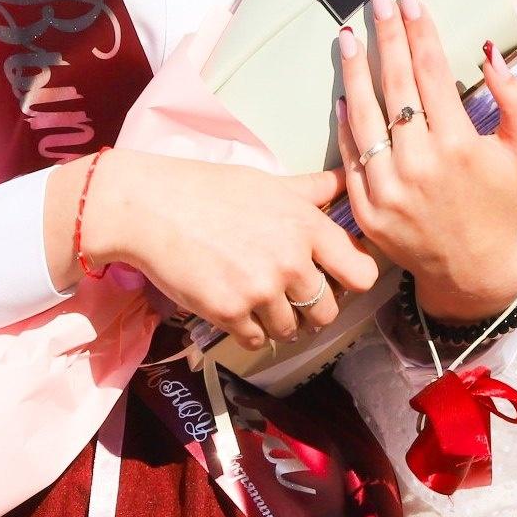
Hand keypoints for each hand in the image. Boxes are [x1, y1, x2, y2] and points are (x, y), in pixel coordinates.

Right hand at [49, 148, 376, 351]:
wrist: (155, 208)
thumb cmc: (214, 189)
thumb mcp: (272, 183)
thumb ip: (314, 188)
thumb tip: (349, 177)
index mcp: (307, 226)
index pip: (361, 273)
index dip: (354, 278)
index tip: (341, 276)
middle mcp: (290, 262)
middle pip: (328, 311)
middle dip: (315, 307)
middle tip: (297, 295)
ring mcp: (259, 291)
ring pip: (292, 329)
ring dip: (282, 320)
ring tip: (264, 299)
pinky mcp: (228, 313)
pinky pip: (256, 339)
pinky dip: (251, 330)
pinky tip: (240, 308)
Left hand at [336, 0, 516, 323]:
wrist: (471, 269)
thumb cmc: (501, 203)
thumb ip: (516, 98)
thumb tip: (489, 53)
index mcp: (460, 145)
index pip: (433, 72)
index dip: (420, 32)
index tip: (410, 0)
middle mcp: (420, 163)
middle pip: (396, 83)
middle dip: (386, 34)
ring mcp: (388, 187)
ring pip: (365, 114)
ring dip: (354, 70)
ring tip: (348, 35)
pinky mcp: (367, 208)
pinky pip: (350, 155)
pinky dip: (345, 122)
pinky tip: (344, 92)